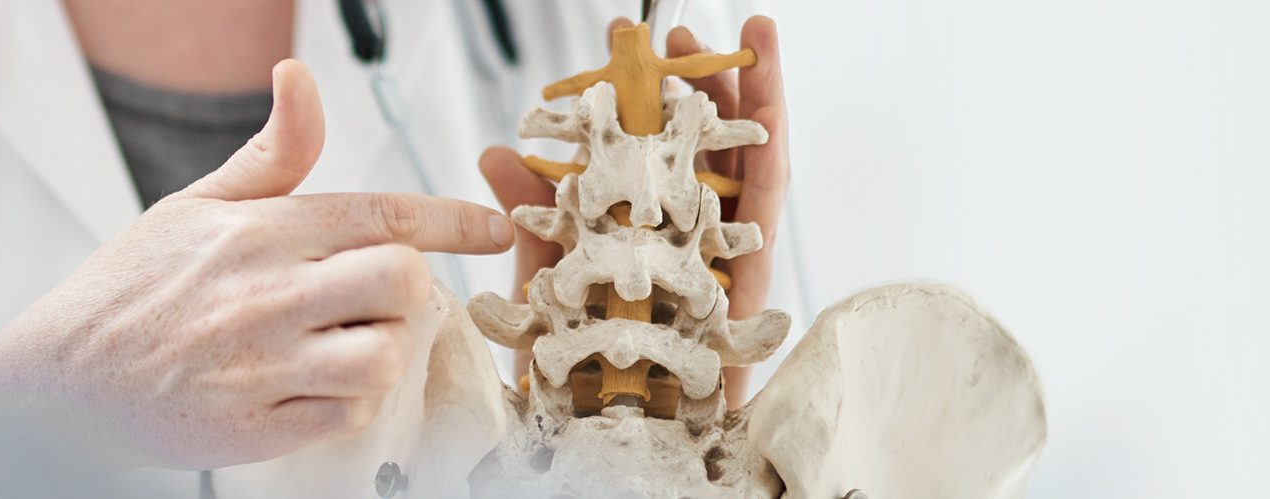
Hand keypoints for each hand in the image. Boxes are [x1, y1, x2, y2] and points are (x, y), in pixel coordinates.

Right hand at [0, 60, 515, 470]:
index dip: (453, 220)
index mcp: (259, 232)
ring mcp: (261, 366)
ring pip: (382, 356)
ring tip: (350, 343)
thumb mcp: (196, 204)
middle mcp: (265, 295)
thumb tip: (300, 80)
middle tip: (382, 297)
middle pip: (399, 284)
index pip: (382, 215)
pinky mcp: (255, 427)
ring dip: (383, 350)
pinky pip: (345, 415)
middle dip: (410, 289)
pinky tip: (317, 385)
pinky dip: (346, 402)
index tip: (491, 227)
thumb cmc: (129, 289)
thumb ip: (272, 153)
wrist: (60, 380)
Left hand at [480, 16, 789, 407]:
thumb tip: (497, 154)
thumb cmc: (579, 379)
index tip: (624, 53)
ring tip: (749, 39)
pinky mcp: (748, 290)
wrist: (614, 444)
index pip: (642, 158)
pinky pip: (764, 218)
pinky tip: (771, 115)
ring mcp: (720, 265)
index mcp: (636, 241)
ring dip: (752, 101)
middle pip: (702, 152)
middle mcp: (683, 247)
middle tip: (684, 30)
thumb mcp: (542, 286)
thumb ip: (534, 220)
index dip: (639, 105)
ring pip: (744, 167)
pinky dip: (772, 161)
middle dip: (700, 86)